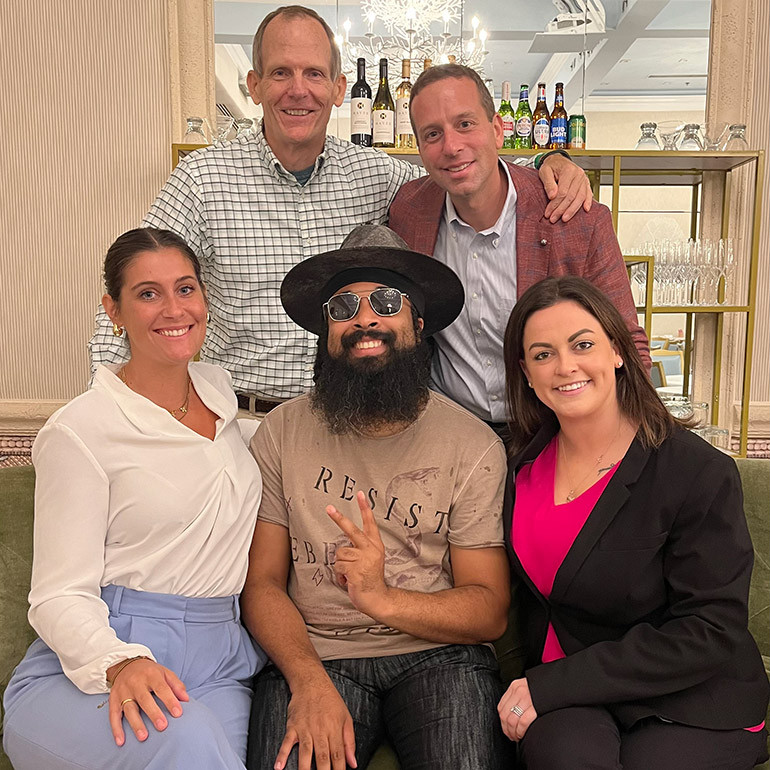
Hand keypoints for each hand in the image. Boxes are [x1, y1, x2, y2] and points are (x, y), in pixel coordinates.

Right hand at [108, 658, 188, 745]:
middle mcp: (136, 682)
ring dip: (136, 723)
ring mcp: (123, 691)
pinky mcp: (113, 699)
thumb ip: (176, 685)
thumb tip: (186, 699)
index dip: (170, 700)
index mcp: (151, 674)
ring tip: (143, 737)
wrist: (126, 664)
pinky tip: (121, 741)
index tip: (178, 713)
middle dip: (153, 713)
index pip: (161, 688)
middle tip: (162, 726)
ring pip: (129, 708)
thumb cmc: (149, 672)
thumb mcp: (165, 673)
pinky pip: (113, 715)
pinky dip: (116, 729)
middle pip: (144, 699)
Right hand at [275, 678, 356, 769]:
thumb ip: (349, 741)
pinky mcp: (293, 726)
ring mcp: (305, 729)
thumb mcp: (346, 717)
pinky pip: (286, 742)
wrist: (311, 682)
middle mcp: (320, 730)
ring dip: (305, 768)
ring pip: (305, 752)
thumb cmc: (330, 700)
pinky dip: (282, 755)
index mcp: (334, 729)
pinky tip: (279, 767)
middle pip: (322, 757)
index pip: (338, 755)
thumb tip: (353, 763)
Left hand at [327, 491, 388, 618]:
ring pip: (340, 554)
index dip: (365, 507)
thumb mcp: (370, 559)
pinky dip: (340, 576)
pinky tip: (349, 580)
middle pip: (351, 530)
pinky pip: (338, 567)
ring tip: (350, 574)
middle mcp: (371, 549)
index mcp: (375, 545)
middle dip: (338, 518)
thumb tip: (342, 548)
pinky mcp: (356, 570)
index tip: (360, 493)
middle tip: (329, 508)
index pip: (370, 523)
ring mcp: (364, 559)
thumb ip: (360, 549)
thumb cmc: (370, 578)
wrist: (377, 598)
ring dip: (341, 566)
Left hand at [497, 677, 537, 741]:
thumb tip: (511, 714)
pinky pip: (523, 722)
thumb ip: (518, 697)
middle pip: (505, 715)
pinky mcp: (535, 707)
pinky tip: (522, 734)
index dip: (502, 721)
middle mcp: (519, 691)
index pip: (501, 707)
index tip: (506, 728)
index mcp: (515, 686)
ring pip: (512, 720)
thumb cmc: (543, 689)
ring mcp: (527, 699)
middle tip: (511, 736)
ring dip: (513, 732)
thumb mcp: (526, 688)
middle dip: (507, 730)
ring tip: (517, 737)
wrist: (557, 685)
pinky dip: (520, 731)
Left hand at [539, 153, 592, 222]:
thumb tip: (552, 196)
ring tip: (564, 219)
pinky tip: (585, 210)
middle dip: (561, 210)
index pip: (563, 192)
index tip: (548, 213)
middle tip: (553, 219)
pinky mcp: (586, 183)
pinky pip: (588, 194)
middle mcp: (578, 174)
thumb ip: (548, 183)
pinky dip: (588, 202)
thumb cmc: (551, 166)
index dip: (555, 204)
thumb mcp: (545, 171)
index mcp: (569, 170)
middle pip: (571, 196)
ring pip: (580, 198)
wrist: (558, 160)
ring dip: (572, 210)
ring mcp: (583, 179)